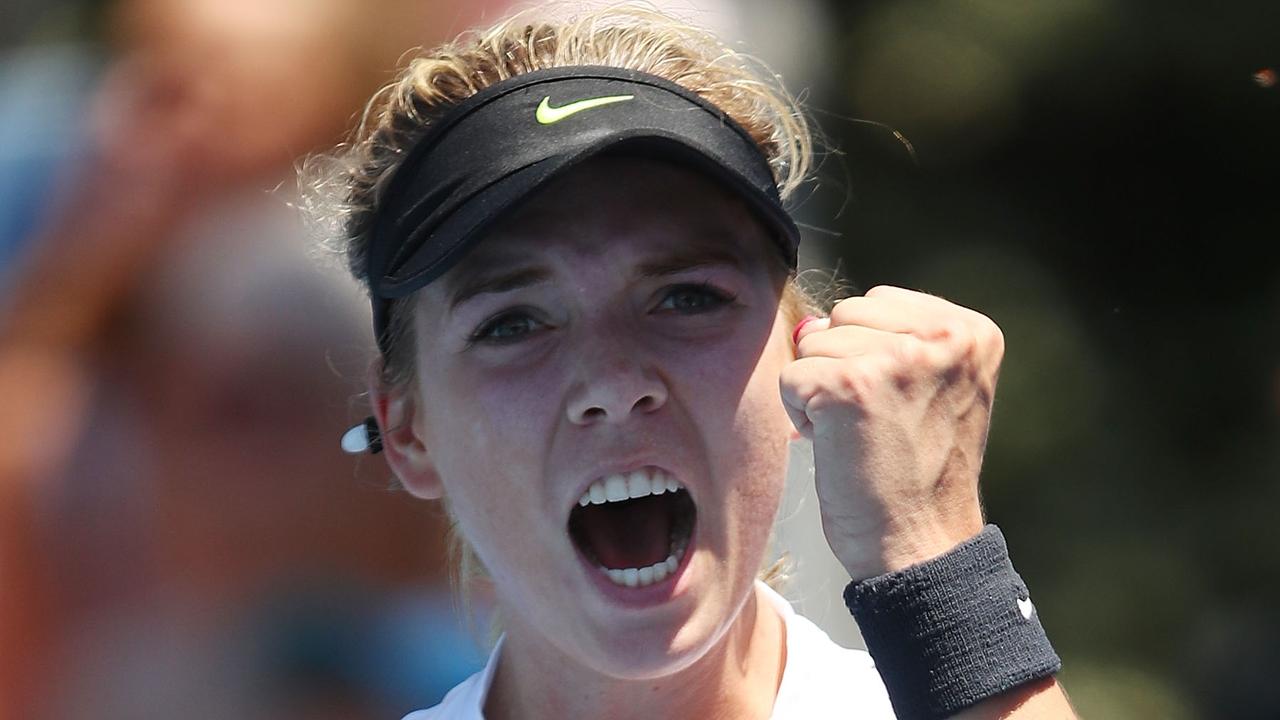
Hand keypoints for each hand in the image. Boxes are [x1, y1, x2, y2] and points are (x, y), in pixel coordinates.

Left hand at [779, 285, 1005, 579]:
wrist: (921, 545)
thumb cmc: (916, 472)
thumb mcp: (931, 389)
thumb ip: (888, 341)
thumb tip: (808, 322)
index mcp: (972, 332)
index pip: (879, 302)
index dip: (868, 353)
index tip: (899, 406)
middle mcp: (944, 336)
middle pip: (843, 315)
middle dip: (842, 366)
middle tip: (876, 424)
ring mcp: (897, 358)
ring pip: (813, 343)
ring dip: (820, 391)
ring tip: (860, 435)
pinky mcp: (850, 384)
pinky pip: (790, 376)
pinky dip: (800, 414)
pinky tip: (838, 447)